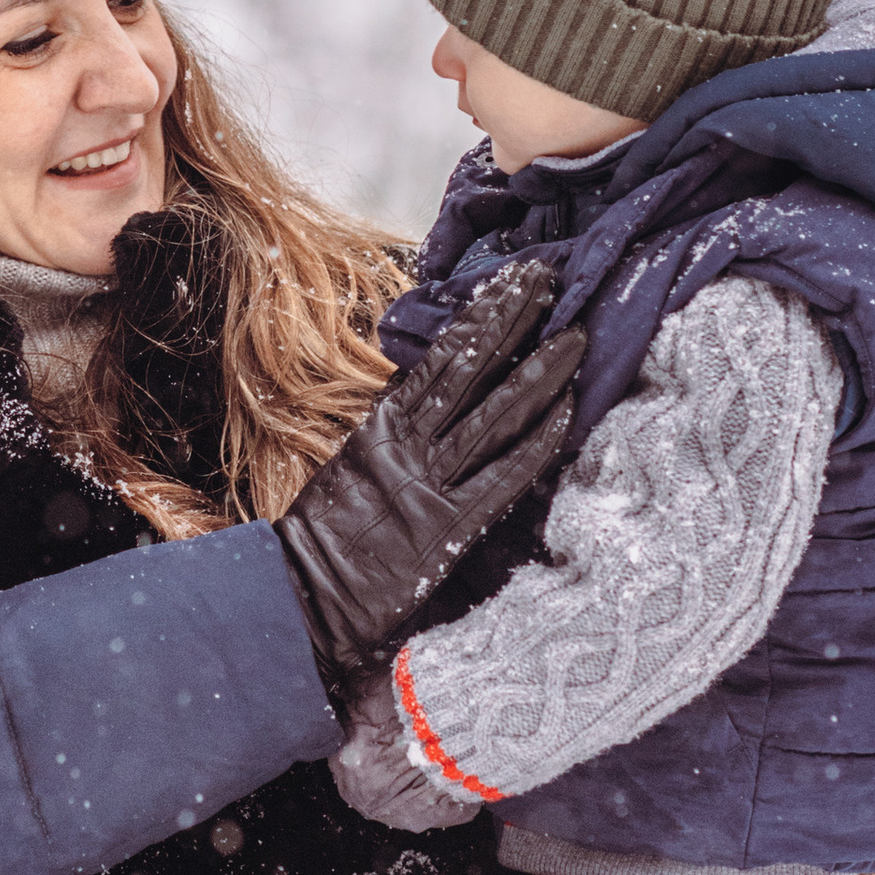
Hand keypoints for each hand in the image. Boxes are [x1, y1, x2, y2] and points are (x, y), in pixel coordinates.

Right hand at [273, 260, 582, 688]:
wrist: (299, 598)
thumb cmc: (323, 543)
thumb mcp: (354, 469)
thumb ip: (394, 434)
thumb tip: (429, 395)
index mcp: (382, 428)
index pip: (442, 358)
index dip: (481, 317)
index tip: (512, 280)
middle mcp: (408, 445)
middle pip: (472, 369)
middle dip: (514, 320)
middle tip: (551, 276)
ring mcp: (431, 483)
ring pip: (494, 414)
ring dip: (539, 372)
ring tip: (575, 335)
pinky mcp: (448, 527)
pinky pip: (503, 478)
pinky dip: (536, 444)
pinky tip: (567, 412)